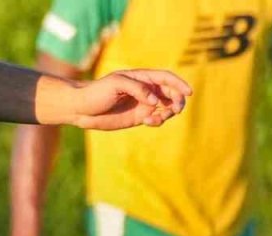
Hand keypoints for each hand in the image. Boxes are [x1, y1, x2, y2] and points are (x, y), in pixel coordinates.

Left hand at [69, 70, 191, 130]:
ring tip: (160, 116)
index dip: (179, 84)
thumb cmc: (97, 92)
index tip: (189, 92)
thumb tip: (155, 99)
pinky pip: (156, 119)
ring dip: (169, 112)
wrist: (82, 109)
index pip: (166, 79)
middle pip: (170, 94)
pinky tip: (150, 121)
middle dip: (177, 101)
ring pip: (165, 108)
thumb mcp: (116, 84)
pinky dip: (158, 121)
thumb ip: (137, 88)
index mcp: (141, 78)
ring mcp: (143, 104)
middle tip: (176, 109)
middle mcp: (145, 91)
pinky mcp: (138, 118)